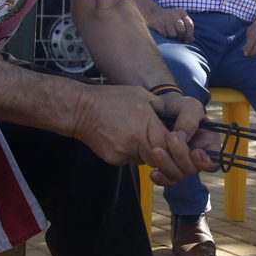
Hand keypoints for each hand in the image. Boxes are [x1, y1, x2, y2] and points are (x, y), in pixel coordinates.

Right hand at [68, 85, 211, 183]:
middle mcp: (136, 140)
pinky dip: (134, 153)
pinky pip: (132, 160)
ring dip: (149, 152)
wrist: (80, 110)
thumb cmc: (111, 98)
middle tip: (164, 144)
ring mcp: (124, 152)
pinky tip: (125, 139)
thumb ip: (160, 108)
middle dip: (165, 153)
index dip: (175, 145)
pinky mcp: (114, 159)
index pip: (169, 143)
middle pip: (160, 157)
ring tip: (141, 136)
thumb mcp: (141, 95)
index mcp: (145, 122)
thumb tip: (175, 120)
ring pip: (147, 160)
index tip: (175, 141)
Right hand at [146, 7, 194, 41]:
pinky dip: (165, 36)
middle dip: (180, 37)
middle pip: (182, 31)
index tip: (186, 40)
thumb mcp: (179, 20)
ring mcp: (166, 18)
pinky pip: (165, 35)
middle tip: (176, 37)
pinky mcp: (158, 23)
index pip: (190, 25)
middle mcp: (175, 14)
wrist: (153, 12)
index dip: (189, 35)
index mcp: (182, 12)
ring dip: (172, 37)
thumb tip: (192, 40)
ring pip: (173, 34)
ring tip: (169, 34)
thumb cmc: (169, 19)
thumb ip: (187, 29)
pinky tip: (163, 33)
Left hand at [151, 92, 218, 183]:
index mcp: (209, 144)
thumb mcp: (188, 105)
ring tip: (155, 151)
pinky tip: (152, 173)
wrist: (159, 110)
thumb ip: (189, 118)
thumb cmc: (179, 106)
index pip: (214, 162)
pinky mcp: (168, 167)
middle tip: (169, 137)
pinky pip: (167, 179)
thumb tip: (182, 136)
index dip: (206, 162)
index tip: (195, 151)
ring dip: (167, 166)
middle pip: (193, 169)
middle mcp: (197, 157)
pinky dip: (161, 178)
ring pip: (179, 175)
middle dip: (181, 156)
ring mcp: (181, 164)